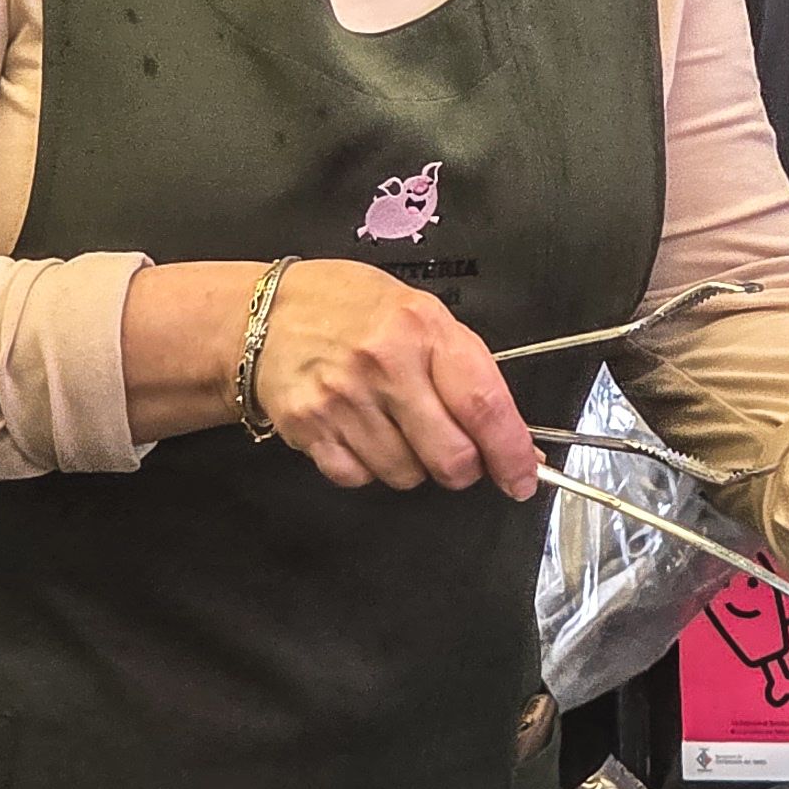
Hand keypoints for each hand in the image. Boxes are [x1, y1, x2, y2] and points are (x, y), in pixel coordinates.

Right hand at [251, 259, 536, 495]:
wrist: (265, 314)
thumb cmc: (353, 310)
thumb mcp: (422, 315)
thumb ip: (469, 373)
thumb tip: (516, 441)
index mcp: (423, 329)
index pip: (483, 406)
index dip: (511, 453)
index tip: (523, 477)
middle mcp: (383, 365)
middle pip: (450, 457)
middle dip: (463, 466)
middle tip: (454, 449)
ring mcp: (342, 400)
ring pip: (406, 475)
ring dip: (412, 464)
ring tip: (393, 423)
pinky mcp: (308, 428)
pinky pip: (359, 478)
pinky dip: (367, 467)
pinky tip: (359, 430)